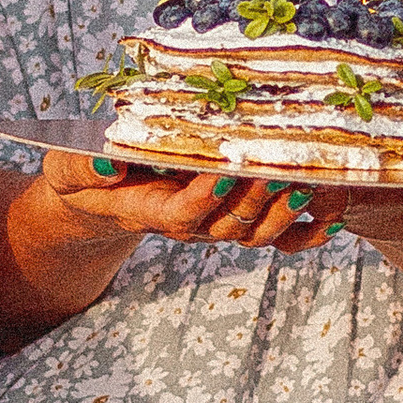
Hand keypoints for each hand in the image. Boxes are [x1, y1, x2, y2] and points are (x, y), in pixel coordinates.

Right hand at [40, 151, 345, 255]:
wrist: (105, 189)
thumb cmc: (84, 174)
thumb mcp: (68, 167)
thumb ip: (81, 168)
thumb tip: (108, 165)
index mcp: (150, 210)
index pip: (183, 213)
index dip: (205, 197)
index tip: (223, 170)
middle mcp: (189, 222)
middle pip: (229, 223)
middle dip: (258, 199)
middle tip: (283, 168)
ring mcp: (214, 224)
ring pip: (256, 230)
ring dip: (286, 213)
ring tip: (311, 184)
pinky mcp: (232, 217)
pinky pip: (275, 237)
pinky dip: (306, 233)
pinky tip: (334, 220)